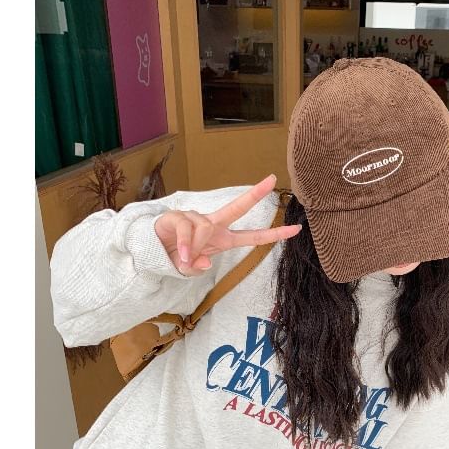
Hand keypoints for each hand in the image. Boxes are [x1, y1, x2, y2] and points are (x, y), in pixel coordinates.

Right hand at [154, 174, 301, 275]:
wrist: (152, 250)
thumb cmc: (177, 256)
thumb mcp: (190, 269)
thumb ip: (198, 268)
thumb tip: (205, 263)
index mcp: (224, 239)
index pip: (254, 237)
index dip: (275, 234)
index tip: (296, 229)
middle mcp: (214, 226)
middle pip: (238, 207)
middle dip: (255, 194)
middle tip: (272, 180)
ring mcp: (197, 219)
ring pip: (205, 229)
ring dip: (194, 248)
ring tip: (184, 258)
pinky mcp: (180, 216)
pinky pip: (187, 230)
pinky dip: (185, 245)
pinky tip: (182, 254)